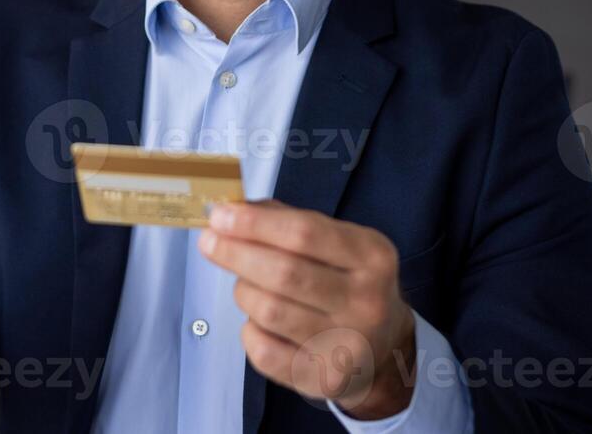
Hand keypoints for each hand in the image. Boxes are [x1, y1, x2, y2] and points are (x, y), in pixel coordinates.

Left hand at [199, 200, 416, 420]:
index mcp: (372, 256)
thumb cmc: (346, 280)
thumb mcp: (335, 241)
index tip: (219, 216)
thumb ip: (286, 221)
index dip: (255, 224)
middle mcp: (367, 301)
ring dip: (244, 291)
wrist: (383, 347)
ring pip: (269, 311)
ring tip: (245, 284)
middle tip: (208, 243)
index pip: (304, 233)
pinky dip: (249, 330)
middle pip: (284, 273)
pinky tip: (257, 321)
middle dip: (236, 254)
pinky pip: (264, 352)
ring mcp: (348, 345)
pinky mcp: (324, 381)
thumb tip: (231, 211)